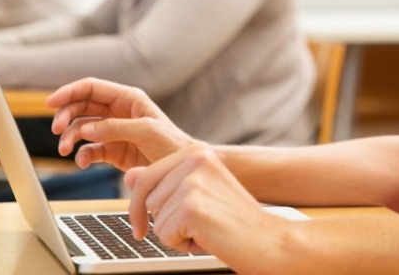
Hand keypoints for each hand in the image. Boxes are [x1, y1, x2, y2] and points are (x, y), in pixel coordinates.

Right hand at [48, 78, 196, 170]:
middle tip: (57, 131)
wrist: (182, 172)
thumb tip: (87, 130)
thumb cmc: (173, 146)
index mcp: (128, 98)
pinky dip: (81, 155)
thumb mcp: (146, 132)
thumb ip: (116, 128)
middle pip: (82, 106)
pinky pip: (89, 150)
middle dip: (66, 116)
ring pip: (82, 128)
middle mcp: (118, 112)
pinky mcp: (112, 152)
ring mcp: (113, 132)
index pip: (91, 88)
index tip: (50, 103)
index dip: (69, 92)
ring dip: (70, 138)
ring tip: (64, 150)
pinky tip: (81, 162)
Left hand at [125, 144, 286, 267]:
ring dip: (176, 234)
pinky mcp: (191, 207)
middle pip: (146, 198)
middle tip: (198, 226)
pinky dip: (182, 245)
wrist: (269, 241)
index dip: (140, 207)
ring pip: (155, 218)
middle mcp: (194, 160)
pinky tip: (207, 239)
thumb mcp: (199, 194)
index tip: (141, 226)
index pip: (146, 177)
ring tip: (207, 230)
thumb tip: (129, 175)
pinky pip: (163, 235)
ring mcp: (192, 182)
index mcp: (196, 152)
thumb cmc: (236, 221)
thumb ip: (165, 183)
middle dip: (165, 221)